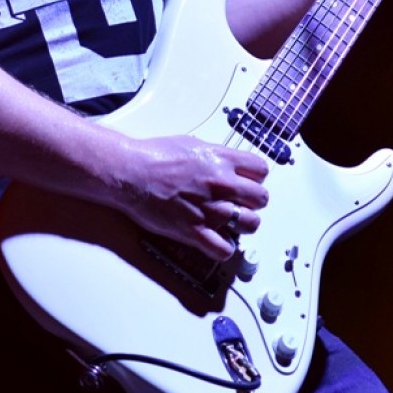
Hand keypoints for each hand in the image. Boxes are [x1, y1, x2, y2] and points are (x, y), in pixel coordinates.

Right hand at [106, 132, 268, 261]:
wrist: (131, 173)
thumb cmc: (154, 156)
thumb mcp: (191, 144)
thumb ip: (214, 154)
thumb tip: (223, 160)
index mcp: (221, 159)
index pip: (261, 169)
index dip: (256, 177)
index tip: (248, 181)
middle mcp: (221, 184)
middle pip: (261, 198)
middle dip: (254, 201)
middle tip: (242, 202)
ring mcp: (210, 209)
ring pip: (251, 223)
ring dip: (244, 224)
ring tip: (233, 222)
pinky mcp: (195, 231)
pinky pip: (224, 248)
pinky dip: (224, 247)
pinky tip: (217, 240)